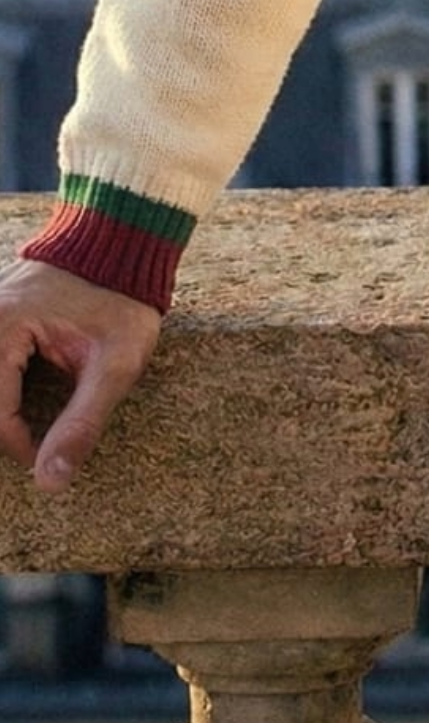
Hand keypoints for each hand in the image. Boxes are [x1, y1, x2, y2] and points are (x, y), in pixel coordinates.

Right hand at [0, 258, 160, 494]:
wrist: (123, 239)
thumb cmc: (123, 299)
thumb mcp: (116, 365)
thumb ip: (82, 423)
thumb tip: (49, 483)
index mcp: (4, 328)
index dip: (20, 446)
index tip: (49, 454)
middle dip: (5, 426)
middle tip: (32, 442)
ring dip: (5, 409)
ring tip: (26, 426)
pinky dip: (4, 388)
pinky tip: (17, 400)